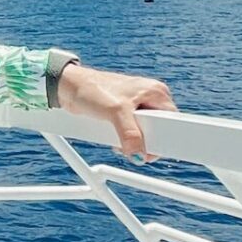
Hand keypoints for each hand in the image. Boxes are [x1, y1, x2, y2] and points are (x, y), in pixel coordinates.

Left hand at [53, 61, 178, 160]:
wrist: (68, 87)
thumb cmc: (92, 89)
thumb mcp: (116, 112)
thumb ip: (130, 134)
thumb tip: (139, 154)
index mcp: (156, 92)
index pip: (172, 120)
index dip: (165, 137)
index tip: (156, 151)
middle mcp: (148, 98)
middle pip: (158, 129)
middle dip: (145, 142)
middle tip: (134, 149)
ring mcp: (136, 107)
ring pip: (143, 133)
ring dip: (133, 143)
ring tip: (120, 144)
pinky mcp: (123, 114)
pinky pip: (130, 133)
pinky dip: (124, 141)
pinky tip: (115, 142)